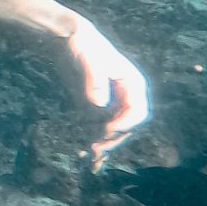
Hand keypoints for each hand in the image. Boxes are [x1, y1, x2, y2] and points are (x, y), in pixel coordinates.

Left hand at [67, 16, 150, 168]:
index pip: (138, 113)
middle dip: (111, 139)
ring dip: (103, 147)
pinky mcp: (97, 111)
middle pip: (126, 128)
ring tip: (91, 158)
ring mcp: (112, 106)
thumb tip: (99, 104)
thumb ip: (94, 81)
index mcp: (133, 85)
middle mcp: (126, 98)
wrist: (69, 41)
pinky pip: (100, 132)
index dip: (124, 124)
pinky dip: (96, 146)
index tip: (106, 130)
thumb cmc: (83, 45)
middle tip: (94, 148)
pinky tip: (92, 164)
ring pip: (113, 134)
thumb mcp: (88, 59)